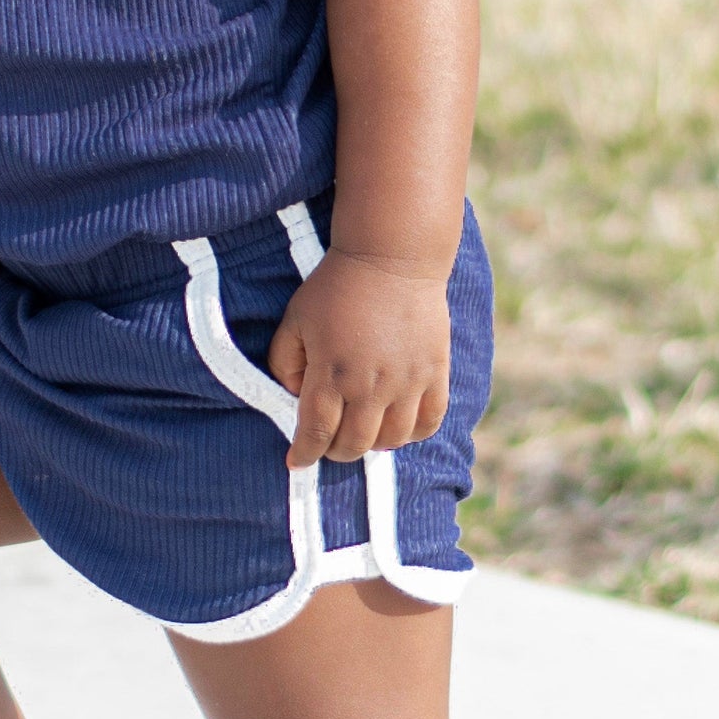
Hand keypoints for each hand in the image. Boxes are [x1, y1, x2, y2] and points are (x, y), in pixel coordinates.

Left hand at [266, 252, 450, 467]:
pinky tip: (398, 427)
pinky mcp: (434, 373)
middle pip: (353, 444)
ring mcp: (406, 382)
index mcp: (330, 373)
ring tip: (363, 433)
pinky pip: (429, 422)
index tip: (296, 461)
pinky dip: (412, 434)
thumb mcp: (295, 319)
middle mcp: (370, 386)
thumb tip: (294, 396)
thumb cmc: (337, 286)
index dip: (304, 453)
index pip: (315, 432)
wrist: (392, 257)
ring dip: (372, 445)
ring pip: (390, 440)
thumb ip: (284, 362)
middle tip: (329, 442)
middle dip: (335, 451)